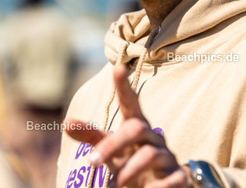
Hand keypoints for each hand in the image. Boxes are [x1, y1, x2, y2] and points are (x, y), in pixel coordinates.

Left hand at [65, 64, 193, 187]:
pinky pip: (172, 180)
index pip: (131, 103)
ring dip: (127, 172)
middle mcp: (153, 137)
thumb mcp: (110, 148)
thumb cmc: (130, 161)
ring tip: (113, 187)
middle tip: (91, 162)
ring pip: (149, 154)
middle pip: (136, 128)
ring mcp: (167, 156)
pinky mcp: (179, 178)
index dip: (124, 87)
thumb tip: (65, 122)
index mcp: (136, 126)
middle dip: (112, 144)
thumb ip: (91, 136)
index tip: (117, 68)